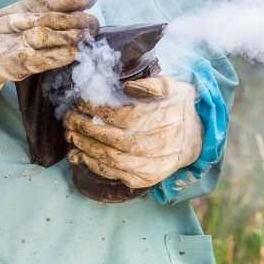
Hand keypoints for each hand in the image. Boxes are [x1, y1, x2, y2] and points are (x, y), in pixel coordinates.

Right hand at [0, 0, 98, 123]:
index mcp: (3, 15)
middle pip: (47, 16)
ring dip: (70, 35)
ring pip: (43, 35)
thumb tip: (56, 28)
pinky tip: (71, 56)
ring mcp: (0, 45)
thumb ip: (20, 29)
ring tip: (89, 38)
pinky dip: (54, 57)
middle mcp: (4, 25)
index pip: (40, 0)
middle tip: (95, 24)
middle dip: (75, 18)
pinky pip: (32, 59)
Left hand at [63, 76, 202, 188]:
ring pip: (112, 159)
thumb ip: (153, 83)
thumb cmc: (178, 108)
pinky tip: (80, 153)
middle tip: (69, 118)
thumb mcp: (174, 87)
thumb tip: (128, 87)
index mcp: (165, 119)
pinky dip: (93, 164)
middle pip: (115, 140)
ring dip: (85, 147)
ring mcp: (152, 166)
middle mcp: (160, 145)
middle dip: (86, 128)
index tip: (81, 102)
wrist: (195, 140)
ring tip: (71, 134)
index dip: (98, 110)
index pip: (124, 116)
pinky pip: (114, 174)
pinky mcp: (145, 179)